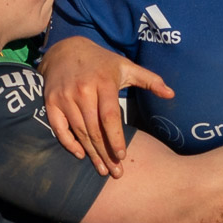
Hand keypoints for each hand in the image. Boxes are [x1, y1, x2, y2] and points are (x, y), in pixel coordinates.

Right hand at [39, 36, 173, 176]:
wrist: (65, 50)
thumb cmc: (102, 62)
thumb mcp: (126, 67)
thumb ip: (150, 80)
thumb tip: (172, 94)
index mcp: (103, 82)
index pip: (110, 116)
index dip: (116, 138)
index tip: (122, 156)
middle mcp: (83, 90)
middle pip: (95, 129)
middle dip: (105, 153)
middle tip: (115, 172)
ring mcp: (65, 97)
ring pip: (79, 131)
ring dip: (91, 153)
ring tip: (102, 169)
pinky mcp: (51, 102)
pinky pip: (59, 128)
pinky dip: (69, 143)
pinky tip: (81, 155)